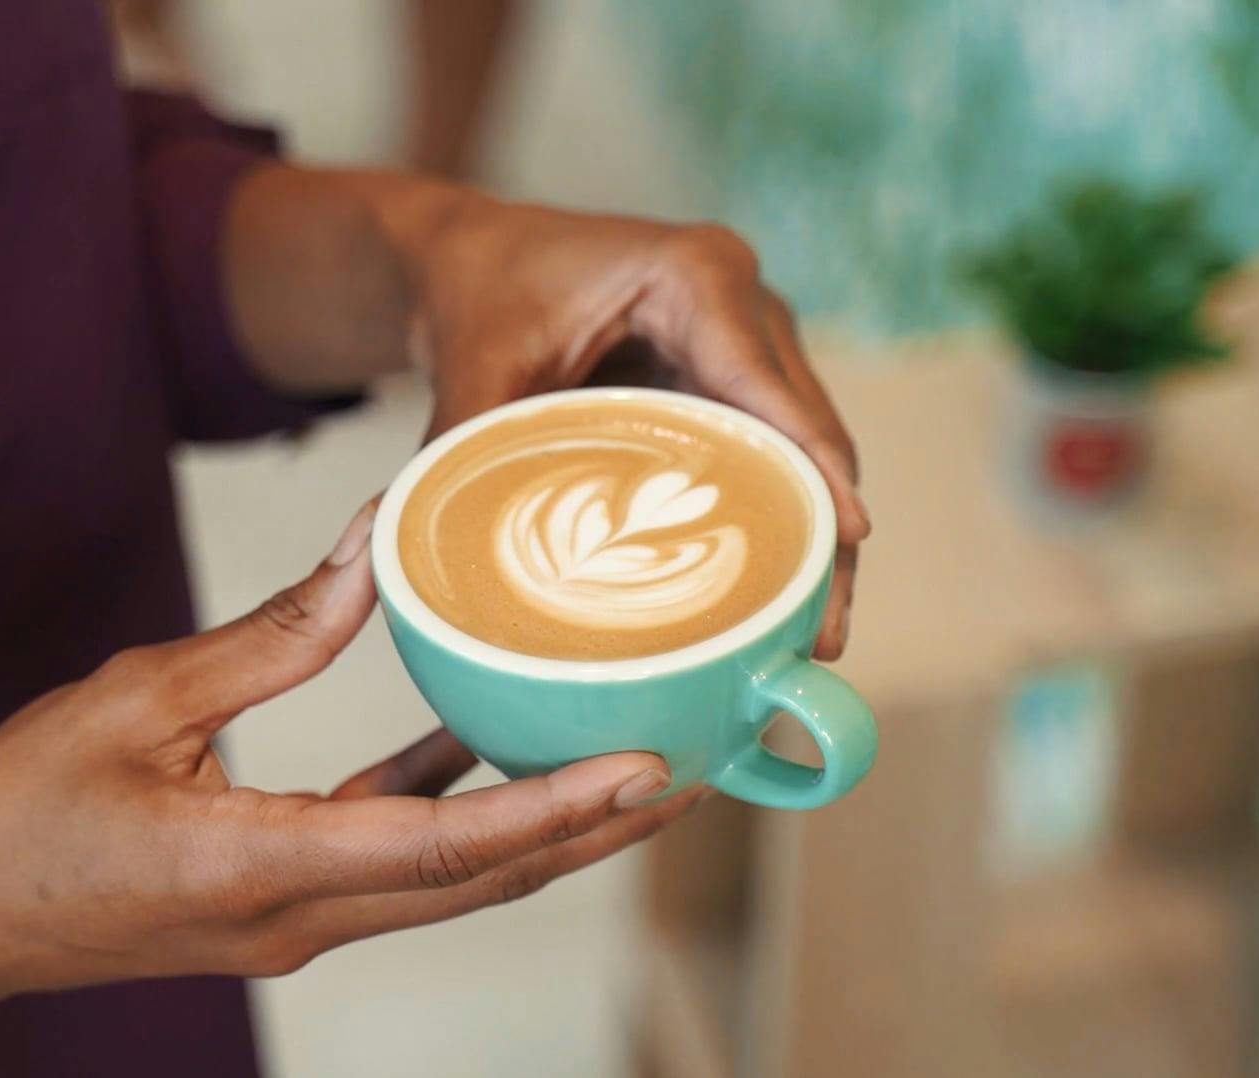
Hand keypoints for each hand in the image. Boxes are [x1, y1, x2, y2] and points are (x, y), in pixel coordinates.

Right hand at [0, 503, 698, 1031]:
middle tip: (690, 764)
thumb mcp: (135, 699)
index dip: (558, 810)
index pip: (447, 848)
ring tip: (623, 760)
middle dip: (593, 830)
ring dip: (539, 831)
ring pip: (449, 882)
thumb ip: (270, 634)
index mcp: (260, 869)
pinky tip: (478, 749)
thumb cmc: (11, 810)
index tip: (652, 768)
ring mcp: (290, 927)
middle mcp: (296, 920)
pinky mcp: (275, 910)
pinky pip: (391, 866)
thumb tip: (374, 549)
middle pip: (481, 881)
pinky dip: (451, 816)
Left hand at [410, 202, 869, 658]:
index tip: (851, 533)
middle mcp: (744, 305)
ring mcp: (751, 347)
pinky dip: (779, 526)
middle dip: (826, 534)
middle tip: (820, 637)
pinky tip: (777, 604)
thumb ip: (457, 446)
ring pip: (806, 455)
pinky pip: (774, 461)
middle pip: (809, 431)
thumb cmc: (483, 288)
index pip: (769, 381)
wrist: (478, 255)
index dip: (813, 461)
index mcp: (696, 274)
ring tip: (809, 641)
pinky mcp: (737, 388)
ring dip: (813, 542)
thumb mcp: (471, 365)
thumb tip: (407, 549)